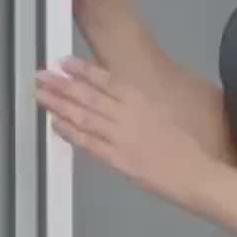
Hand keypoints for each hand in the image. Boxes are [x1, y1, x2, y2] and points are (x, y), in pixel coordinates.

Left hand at [35, 59, 216, 211]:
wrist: (196, 174)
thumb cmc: (185, 149)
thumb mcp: (163, 116)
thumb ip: (139, 108)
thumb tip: (116, 101)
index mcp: (141, 101)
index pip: (106, 80)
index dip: (82, 70)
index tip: (63, 62)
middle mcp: (128, 114)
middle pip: (88, 95)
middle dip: (61, 84)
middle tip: (41, 75)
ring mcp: (120, 136)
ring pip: (83, 116)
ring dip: (59, 104)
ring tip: (40, 95)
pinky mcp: (117, 159)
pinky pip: (87, 142)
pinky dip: (70, 132)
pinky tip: (56, 124)